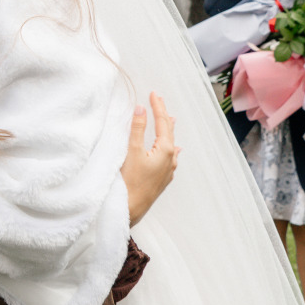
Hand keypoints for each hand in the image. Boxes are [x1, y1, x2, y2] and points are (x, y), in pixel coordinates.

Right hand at [122, 92, 179, 226]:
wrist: (130, 209)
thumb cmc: (129, 182)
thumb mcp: (131, 151)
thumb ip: (137, 129)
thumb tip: (141, 109)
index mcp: (165, 150)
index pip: (162, 122)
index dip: (157, 107)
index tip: (153, 94)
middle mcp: (171, 160)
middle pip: (168, 132)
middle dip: (163, 116)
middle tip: (158, 101)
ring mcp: (168, 171)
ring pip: (170, 145)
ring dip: (167, 131)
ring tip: (170, 120)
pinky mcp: (162, 179)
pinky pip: (171, 158)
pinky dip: (170, 148)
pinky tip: (175, 150)